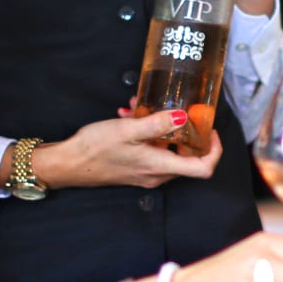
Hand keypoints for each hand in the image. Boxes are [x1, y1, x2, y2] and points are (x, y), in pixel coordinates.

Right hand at [33, 111, 221, 190]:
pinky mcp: (134, 168)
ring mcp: (145, 173)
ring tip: (142, 107)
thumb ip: (157, 124)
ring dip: (160, 127)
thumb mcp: (128, 130)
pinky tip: (130, 115)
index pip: (203, 168)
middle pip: (187, 157)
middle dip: (183, 130)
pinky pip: (150, 150)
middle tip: (176, 109)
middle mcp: (156, 174)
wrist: (68, 164)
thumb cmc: (95, 149)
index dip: (214, 150)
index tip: (210, 131)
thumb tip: (183, 117)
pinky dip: (146, 132)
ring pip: (166, 150)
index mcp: (160, 167)